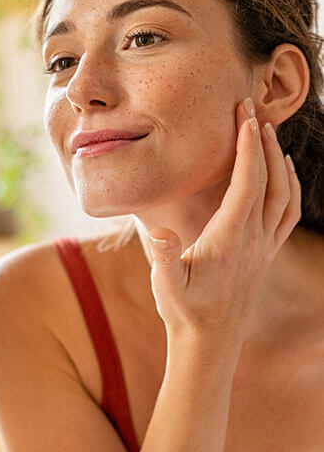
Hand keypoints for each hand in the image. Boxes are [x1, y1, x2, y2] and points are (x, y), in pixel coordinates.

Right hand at [147, 98, 300, 346]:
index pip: (247, 183)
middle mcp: (255, 239)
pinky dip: (290, 186)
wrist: (210, 341)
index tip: (244, 116)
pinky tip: (283, 174)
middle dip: (263, 141)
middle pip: (270, 180)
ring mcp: (264, 246)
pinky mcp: (266, 253)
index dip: (247, 147)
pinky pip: (288, 212)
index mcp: (231, 238)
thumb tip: (162, 232)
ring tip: (267, 133)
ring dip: (279, 160)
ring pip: (285, 194)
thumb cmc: (184, 310)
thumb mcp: (166, 285)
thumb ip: (165, 257)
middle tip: (252, 110)